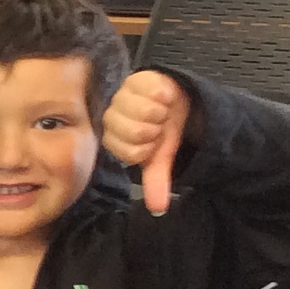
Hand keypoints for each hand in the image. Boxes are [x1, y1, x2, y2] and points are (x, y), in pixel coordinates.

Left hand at [103, 69, 191, 213]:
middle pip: (135, 131)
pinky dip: (165, 95)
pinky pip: (153, 90)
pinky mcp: (136, 78)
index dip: (147, 148)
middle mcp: (111, 116)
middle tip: (158, 125)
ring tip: (161, 110)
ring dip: (161, 113)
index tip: (152, 142)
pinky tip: (163, 96)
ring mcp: (122, 96)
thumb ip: (156, 181)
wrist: (178, 103)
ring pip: (144, 111)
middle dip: (155, 130)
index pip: (128, 151)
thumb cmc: (163, 130)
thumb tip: (158, 210)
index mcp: (113, 138)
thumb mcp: (160, 157)